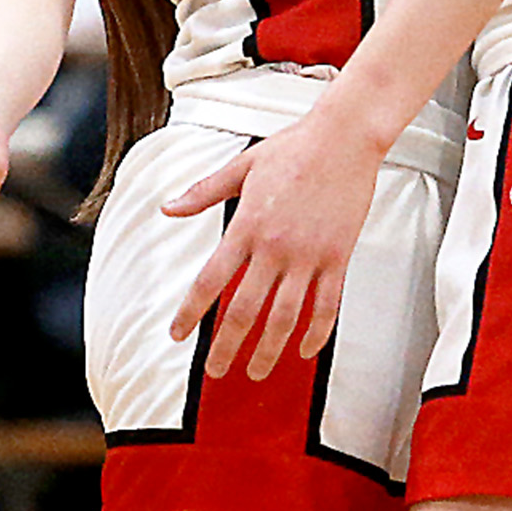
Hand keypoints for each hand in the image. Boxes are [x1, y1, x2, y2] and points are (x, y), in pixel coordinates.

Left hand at [165, 105, 382, 382]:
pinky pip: (327, 304)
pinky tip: (305, 350)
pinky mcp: (338, 256)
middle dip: (227, 346)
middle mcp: (275, 246)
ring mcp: (309, 254)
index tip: (177, 334)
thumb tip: (167, 208)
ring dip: (269, 350)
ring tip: (257, 373)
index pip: (210, 280)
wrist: (344, 137)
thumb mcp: (241, 166)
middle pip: (244, 309)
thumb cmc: (293, 147)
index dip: (190, 312)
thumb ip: (203, 192)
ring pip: (285, 316)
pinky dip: (316, 333)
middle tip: (215, 371)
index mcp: (246, 225)